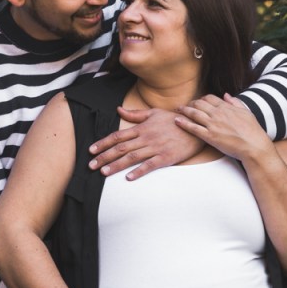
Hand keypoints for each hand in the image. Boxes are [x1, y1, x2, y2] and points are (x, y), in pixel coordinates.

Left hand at [88, 107, 202, 179]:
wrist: (195, 126)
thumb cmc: (174, 120)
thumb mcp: (154, 113)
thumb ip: (135, 114)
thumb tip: (119, 110)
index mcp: (142, 128)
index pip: (118, 136)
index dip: (103, 143)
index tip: (91, 150)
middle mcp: (146, 138)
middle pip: (120, 148)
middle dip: (104, 157)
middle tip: (91, 165)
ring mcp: (155, 148)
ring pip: (132, 157)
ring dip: (116, 165)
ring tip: (104, 172)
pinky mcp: (165, 158)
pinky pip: (150, 165)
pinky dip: (138, 171)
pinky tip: (128, 177)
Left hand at [175, 93, 272, 162]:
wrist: (254, 146)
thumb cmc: (253, 131)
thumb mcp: (246, 112)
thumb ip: (235, 102)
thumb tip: (226, 95)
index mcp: (226, 107)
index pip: (210, 98)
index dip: (202, 98)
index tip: (198, 101)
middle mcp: (218, 114)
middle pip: (199, 103)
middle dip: (191, 103)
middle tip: (185, 106)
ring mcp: (213, 125)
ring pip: (194, 113)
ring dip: (184, 110)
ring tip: (178, 110)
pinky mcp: (210, 137)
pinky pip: (193, 128)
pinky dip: (184, 123)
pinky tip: (176, 120)